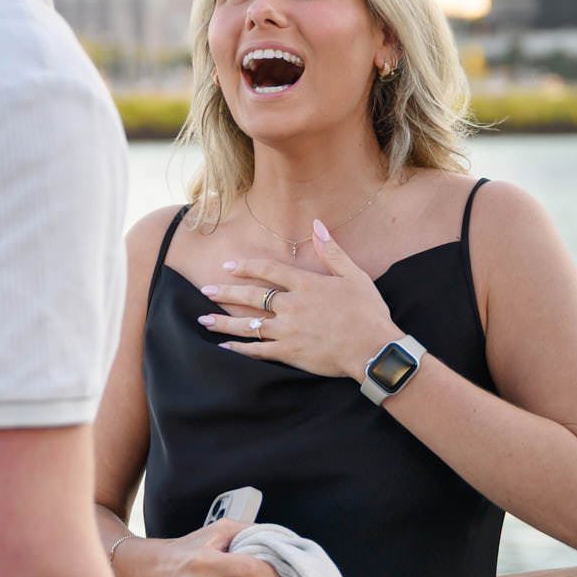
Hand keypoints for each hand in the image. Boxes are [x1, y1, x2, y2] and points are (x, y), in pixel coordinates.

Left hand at [196, 220, 401, 378]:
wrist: (373, 348)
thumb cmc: (367, 312)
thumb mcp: (354, 275)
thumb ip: (332, 250)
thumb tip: (317, 224)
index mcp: (306, 285)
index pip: (269, 271)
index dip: (246, 267)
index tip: (228, 266)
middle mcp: (291, 306)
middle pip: (252, 297)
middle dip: (226, 293)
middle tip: (205, 290)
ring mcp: (288, 330)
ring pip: (249, 325)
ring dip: (224, 323)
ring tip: (203, 320)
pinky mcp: (290, 352)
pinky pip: (258, 351)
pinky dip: (240, 350)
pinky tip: (224, 348)